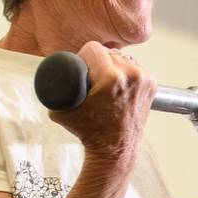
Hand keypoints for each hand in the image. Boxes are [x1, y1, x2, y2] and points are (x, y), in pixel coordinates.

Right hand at [46, 42, 155, 160]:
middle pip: (109, 52)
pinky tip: (120, 82)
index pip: (93, 48)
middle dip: (98, 62)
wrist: (115, 149)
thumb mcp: (61, 111)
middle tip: (91, 77)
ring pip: (123, 58)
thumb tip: (45, 77)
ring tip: (105, 81)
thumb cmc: (89, 132)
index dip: (83, 55)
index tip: (81, 67)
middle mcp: (131, 75)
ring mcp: (144, 80)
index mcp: (111, 78)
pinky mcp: (152, 84)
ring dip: (113, 65)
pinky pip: (135, 67)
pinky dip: (127, 71)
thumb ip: (51, 92)